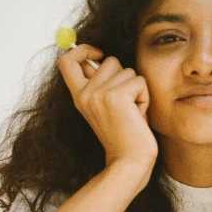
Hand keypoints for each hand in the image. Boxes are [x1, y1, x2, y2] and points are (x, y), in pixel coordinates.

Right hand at [58, 44, 157, 167]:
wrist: (128, 163)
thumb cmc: (123, 137)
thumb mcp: (103, 108)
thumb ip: (98, 84)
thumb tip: (99, 57)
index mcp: (78, 97)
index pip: (66, 61)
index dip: (82, 49)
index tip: (99, 54)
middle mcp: (85, 94)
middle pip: (109, 60)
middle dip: (124, 77)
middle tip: (125, 105)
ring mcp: (99, 95)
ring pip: (128, 70)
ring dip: (136, 89)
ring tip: (132, 113)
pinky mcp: (117, 96)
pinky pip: (139, 82)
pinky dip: (144, 98)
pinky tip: (138, 116)